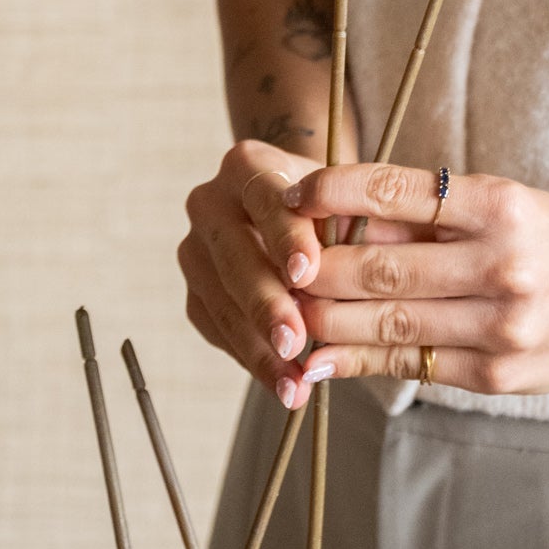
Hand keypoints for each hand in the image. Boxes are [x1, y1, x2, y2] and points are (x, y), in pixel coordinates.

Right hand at [177, 139, 419, 407]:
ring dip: (259, 347)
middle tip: (295, 341)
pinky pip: (219, 330)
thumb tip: (354, 268)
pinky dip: (252, 359)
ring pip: (223, 301)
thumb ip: (342, 222)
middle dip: (267, 303)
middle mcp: (210, 202)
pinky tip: (282, 383)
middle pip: (235, 255)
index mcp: (247, 165)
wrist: (296, 207)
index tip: (306, 273)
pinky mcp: (194, 291)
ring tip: (294, 383)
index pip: (265, 198)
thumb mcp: (340, 198)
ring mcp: (196, 249)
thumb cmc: (328, 201)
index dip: (285, 236)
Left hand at [283, 161, 548, 403]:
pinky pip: (412, 367)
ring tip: (278, 314)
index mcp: (499, 204)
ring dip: (324, 321)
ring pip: (389, 323)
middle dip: (314, 268)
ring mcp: (501, 324)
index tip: (293, 193)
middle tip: (267, 265)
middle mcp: (502, 261)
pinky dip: (357, 364)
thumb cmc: (548, 234)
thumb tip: (337, 220)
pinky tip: (318, 361)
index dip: (339, 192)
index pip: (402, 191)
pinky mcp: (498, 374)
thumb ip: (425, 214)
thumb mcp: (498, 202)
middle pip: (383, 267)